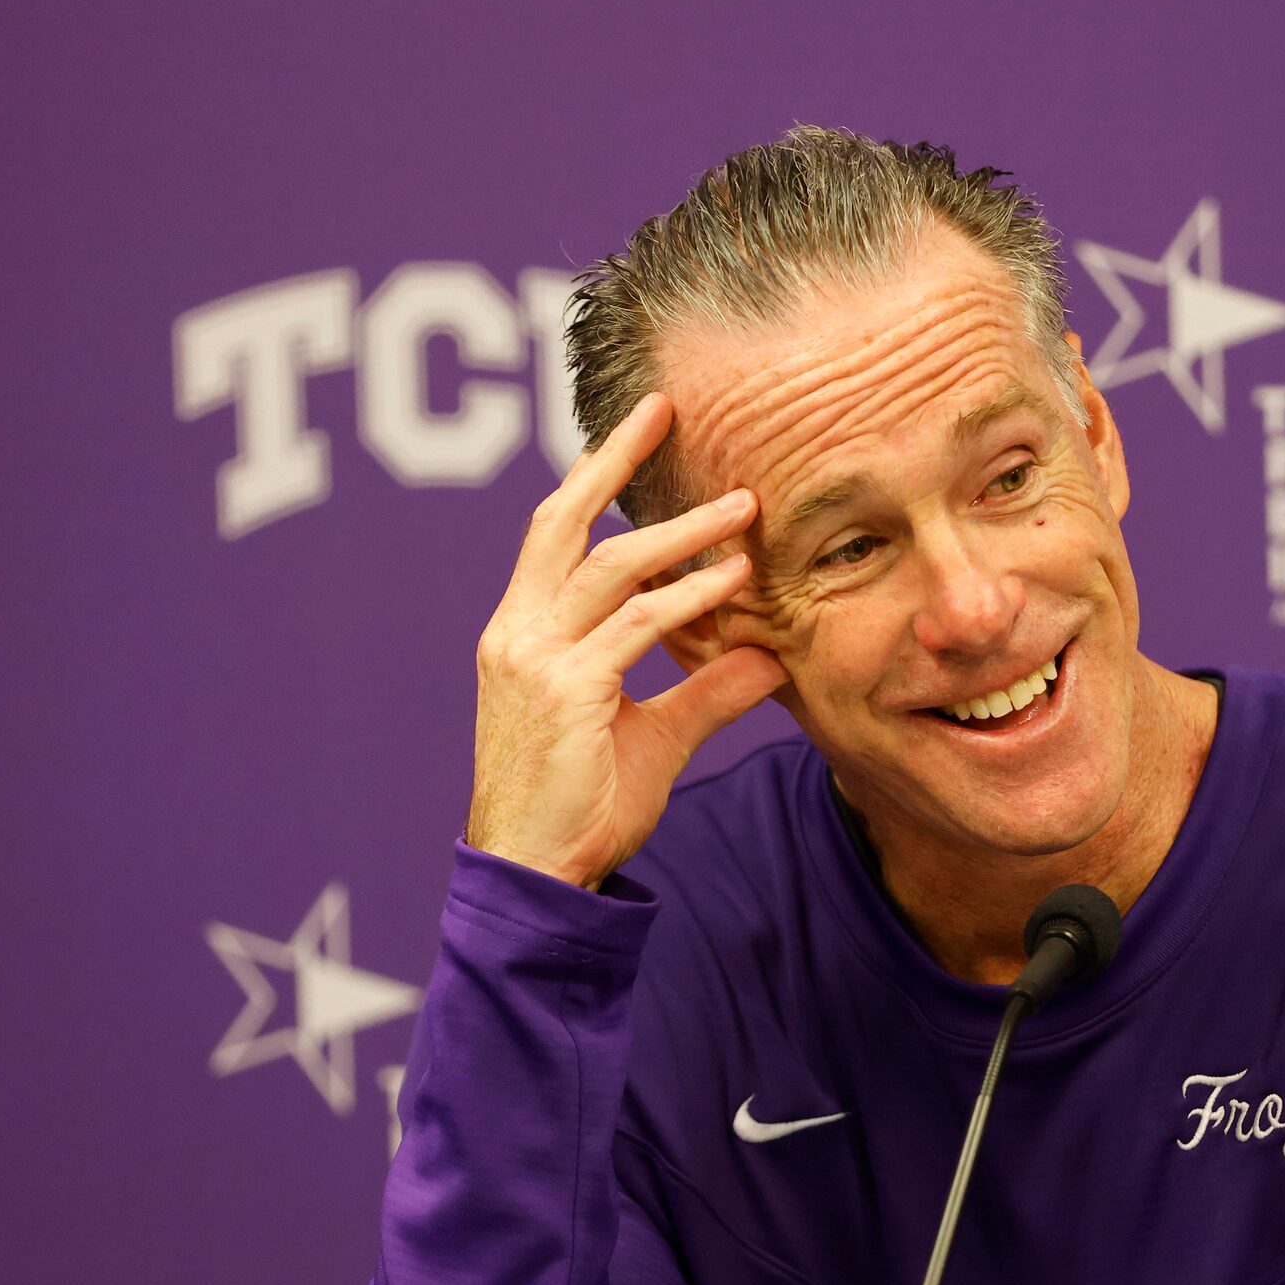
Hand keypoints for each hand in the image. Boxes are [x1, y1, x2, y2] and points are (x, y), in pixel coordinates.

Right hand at [468, 394, 785, 889]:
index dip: (593, 481)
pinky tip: (734, 582)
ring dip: (682, 534)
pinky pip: (635, 627)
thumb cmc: (581, 809)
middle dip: (610, 460)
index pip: (557, 537)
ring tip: (743, 509)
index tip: (638, 435)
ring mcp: (535, 660)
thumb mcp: (653, 739)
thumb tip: (767, 658)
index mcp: (522, 635)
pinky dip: (687, 598)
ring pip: (611, 568)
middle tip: (664, 409)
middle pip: (562, 522)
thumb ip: (706, 692)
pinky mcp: (566, 691)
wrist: (537, 875)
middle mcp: (518, 635)